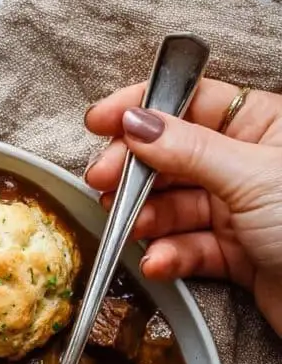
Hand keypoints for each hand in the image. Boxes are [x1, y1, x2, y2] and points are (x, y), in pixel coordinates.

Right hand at [84, 77, 281, 335]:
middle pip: (174, 157)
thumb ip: (187, 150)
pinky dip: (169, 255)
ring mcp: (240, 211)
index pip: (192, 103)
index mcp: (263, 126)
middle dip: (136, 172)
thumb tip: (137, 122)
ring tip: (132, 228)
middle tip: (103, 181)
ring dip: (148, 219)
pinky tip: (159, 261)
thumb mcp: (249, 175)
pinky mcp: (235, 254)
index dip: (144, 109)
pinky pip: (188, 247)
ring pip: (175, 207)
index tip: (101, 121)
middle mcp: (248, 165)